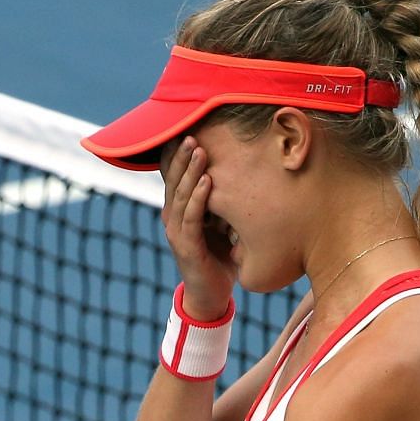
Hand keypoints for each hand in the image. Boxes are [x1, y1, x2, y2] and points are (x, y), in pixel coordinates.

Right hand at [161, 136, 235, 318]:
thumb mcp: (224, 220)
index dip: (179, 152)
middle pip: (174, 178)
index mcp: (180, 207)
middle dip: (183, 154)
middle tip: (192, 129)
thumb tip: (247, 168)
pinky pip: (191, 218)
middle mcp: (173, 216)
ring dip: (190, 170)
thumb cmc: (221, 255)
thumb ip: (226, 198)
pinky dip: (199, 198)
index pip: (175, 173)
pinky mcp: (186, 246)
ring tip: (199, 149)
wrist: (211, 295)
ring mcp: (177, 231)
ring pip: (181, 194)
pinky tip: (207, 181)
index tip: (190, 125)